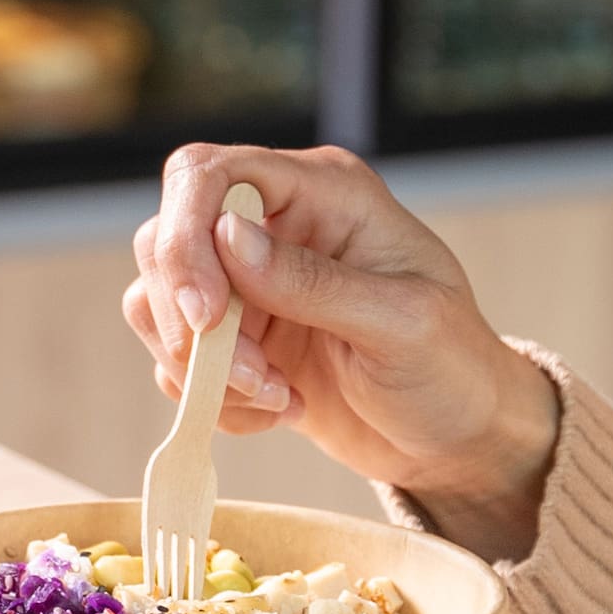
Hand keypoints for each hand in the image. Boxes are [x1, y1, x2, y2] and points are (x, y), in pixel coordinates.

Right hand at [123, 143, 559, 559]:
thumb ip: (312, 281)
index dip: (186, 238)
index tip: (205, 317)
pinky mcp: (236, 340)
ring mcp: (249, 285)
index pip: (209, 175)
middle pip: (165, 239)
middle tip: (254, 378)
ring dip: (203, 368)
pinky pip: (178, 360)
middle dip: (192, 321)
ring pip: (156, 303)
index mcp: (324, 192)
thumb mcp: (401, 324)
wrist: (456, 438)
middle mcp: (275, 225)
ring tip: (277, 398)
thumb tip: (227, 238)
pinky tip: (279, 411)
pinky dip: (213, 399)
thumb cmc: (451, 368)